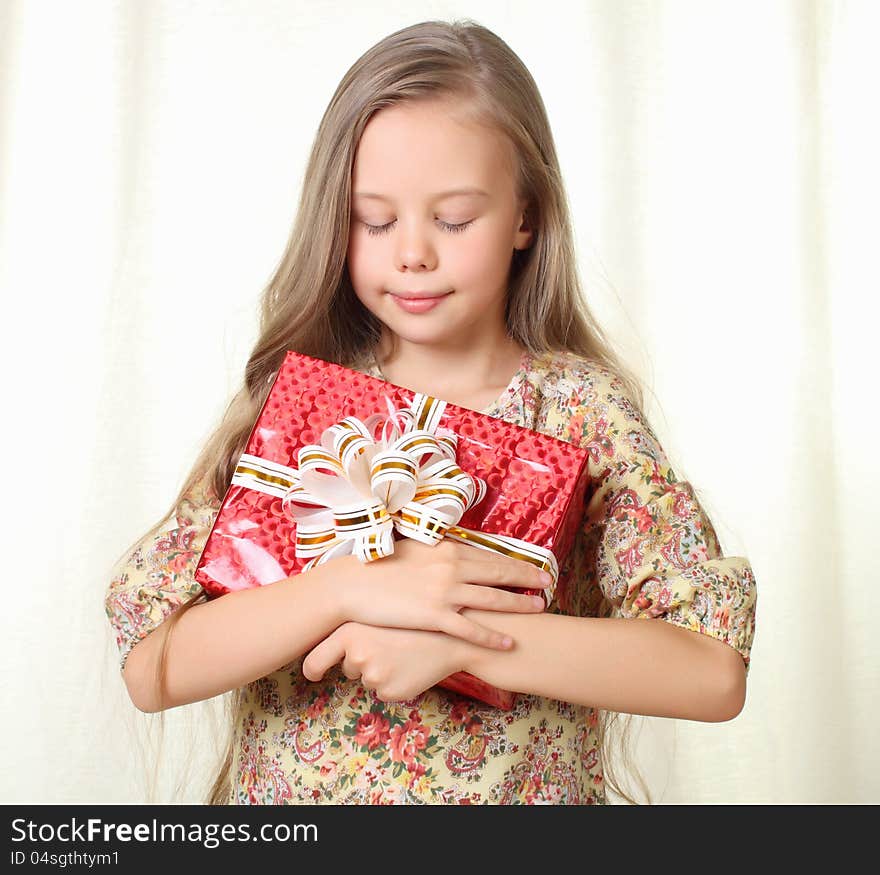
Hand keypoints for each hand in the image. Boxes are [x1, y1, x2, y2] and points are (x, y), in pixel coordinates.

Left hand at [302, 622, 465, 702]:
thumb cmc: (413, 620)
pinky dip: (394, 681)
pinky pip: (384, 690)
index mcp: (350, 633)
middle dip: (360, 663)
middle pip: (346, 668)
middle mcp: (357, 655)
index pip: (314, 661)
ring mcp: (373, 676)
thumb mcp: (379, 614)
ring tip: (402, 651)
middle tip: (384, 646)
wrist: (450, 635)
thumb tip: (331, 641)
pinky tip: (409, 665)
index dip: (312, 670)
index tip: (312, 674)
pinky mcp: (389, 692)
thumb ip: (354, 626)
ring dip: (379, 671)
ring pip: (367, 679)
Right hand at [327, 537, 550, 649]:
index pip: (489, 555)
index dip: (514, 561)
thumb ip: (436, 550)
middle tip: (548, 583)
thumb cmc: (376, 565)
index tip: (532, 564)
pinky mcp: (434, 616)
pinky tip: (509, 643)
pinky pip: (470, 629)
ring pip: (492, 599)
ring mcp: (445, 592)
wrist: (352, 584)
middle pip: (499, 573)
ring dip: (519, 604)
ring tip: (539, 608)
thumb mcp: (411, 549)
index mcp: (446, 549)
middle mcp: (451, 567)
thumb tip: (451, 547)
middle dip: (526, 578)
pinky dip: (492, 637)